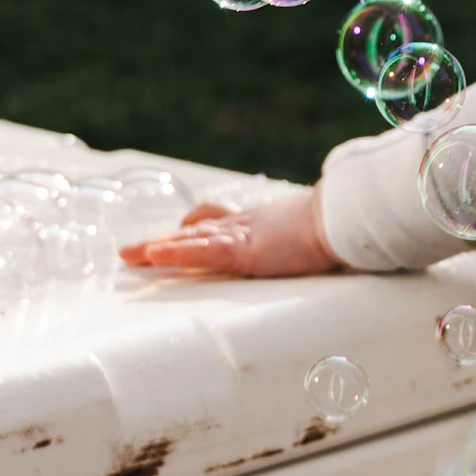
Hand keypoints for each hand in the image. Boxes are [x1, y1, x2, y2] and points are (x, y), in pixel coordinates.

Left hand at [120, 188, 341, 278]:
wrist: (345, 218)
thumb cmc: (341, 227)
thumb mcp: (321, 238)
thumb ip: (313, 244)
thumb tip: (332, 257)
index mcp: (264, 223)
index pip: (222, 222)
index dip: (197, 226)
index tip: (182, 226)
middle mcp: (247, 224)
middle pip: (196, 229)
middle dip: (166, 239)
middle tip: (137, 249)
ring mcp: (242, 235)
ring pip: (190, 239)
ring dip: (158, 247)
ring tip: (130, 254)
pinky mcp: (243, 250)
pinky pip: (202, 253)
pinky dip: (175, 253)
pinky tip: (153, 254)